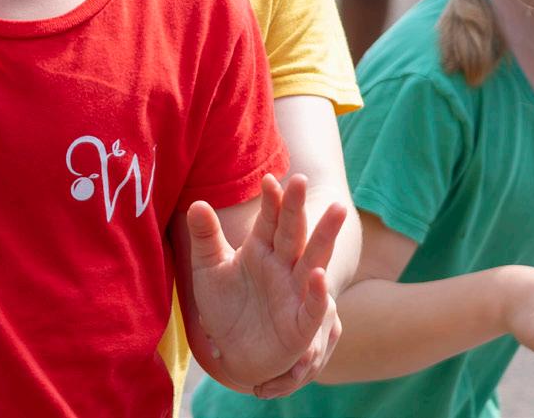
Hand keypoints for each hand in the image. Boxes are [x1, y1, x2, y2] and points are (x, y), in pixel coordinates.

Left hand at [187, 174, 346, 395]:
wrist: (232, 354)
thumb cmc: (224, 308)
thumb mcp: (207, 270)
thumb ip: (205, 238)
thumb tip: (196, 204)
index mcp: (262, 249)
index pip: (270, 219)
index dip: (272, 200)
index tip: (269, 178)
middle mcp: (283, 266)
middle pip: (294, 232)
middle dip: (297, 208)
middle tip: (302, 180)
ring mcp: (295, 293)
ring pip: (313, 260)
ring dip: (324, 237)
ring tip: (337, 211)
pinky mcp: (301, 325)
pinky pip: (313, 307)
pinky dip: (318, 293)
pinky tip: (319, 276)